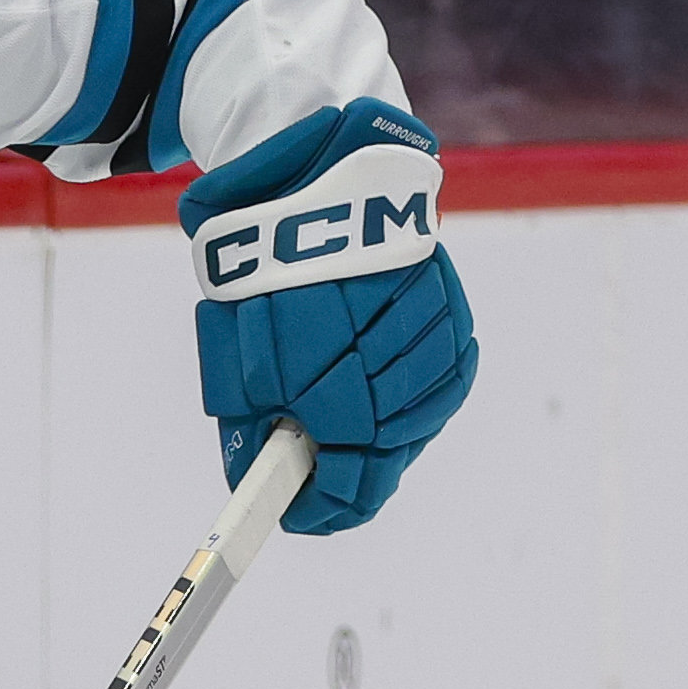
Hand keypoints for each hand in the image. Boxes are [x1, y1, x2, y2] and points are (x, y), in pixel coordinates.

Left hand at [181, 98, 478, 534]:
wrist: (317, 173)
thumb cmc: (263, 265)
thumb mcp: (236, 355)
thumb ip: (253, 426)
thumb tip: (258, 480)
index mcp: (340, 396)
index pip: (348, 491)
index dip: (320, 510)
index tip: (298, 514)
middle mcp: (397, 380)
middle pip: (384, 460)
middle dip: (345, 465)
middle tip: (311, 465)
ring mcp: (432, 349)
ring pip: (414, 422)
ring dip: (378, 424)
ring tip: (340, 406)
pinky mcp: (452, 316)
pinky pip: (439, 380)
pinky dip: (408, 389)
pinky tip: (379, 376)